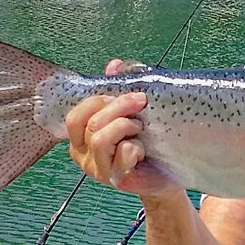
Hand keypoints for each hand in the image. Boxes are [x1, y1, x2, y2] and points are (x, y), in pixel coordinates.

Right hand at [65, 61, 184, 197]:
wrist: (170, 171)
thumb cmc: (148, 140)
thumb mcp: (134, 110)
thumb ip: (121, 86)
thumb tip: (114, 65)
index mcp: (82, 139)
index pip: (75, 117)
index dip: (97, 101)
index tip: (122, 94)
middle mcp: (85, 156)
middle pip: (91, 125)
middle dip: (118, 107)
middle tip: (140, 102)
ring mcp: (100, 170)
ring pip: (100, 140)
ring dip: (124, 126)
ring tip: (140, 128)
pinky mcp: (119, 179)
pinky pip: (122, 154)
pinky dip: (135, 147)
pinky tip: (143, 150)